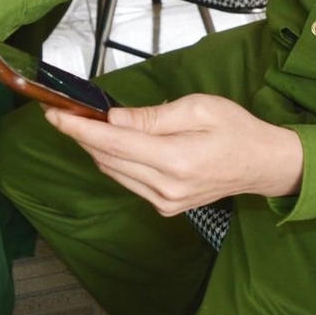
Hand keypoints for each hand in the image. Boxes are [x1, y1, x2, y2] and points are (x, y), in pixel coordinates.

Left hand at [45, 94, 303, 215]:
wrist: (260, 164)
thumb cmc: (235, 129)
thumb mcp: (199, 107)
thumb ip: (153, 116)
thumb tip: (114, 119)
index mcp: (176, 159)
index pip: (114, 144)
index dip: (80, 129)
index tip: (55, 114)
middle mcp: (166, 187)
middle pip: (108, 159)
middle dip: (82, 135)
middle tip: (64, 112)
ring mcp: (165, 201)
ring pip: (114, 172)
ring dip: (96, 148)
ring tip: (84, 124)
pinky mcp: (165, 207)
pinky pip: (128, 181)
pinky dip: (114, 160)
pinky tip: (113, 143)